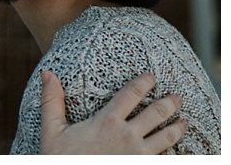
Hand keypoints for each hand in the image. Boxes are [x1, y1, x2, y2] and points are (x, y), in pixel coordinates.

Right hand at [39, 71, 186, 153]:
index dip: (144, 82)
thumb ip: (52, 102)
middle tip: (177, 98)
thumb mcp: (52, 131)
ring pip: (167, 138)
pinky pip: (166, 160)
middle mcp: (127, 137)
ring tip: (183, 122)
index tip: (152, 77)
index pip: (131, 94)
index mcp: (107, 122)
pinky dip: (177, 155)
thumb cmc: (61, 160)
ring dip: (178, 128)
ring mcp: (138, 156)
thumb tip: (48, 74)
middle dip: (170, 103)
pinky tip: (181, 152)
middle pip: (156, 113)